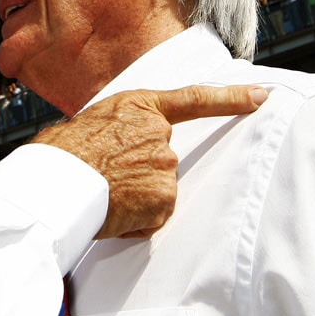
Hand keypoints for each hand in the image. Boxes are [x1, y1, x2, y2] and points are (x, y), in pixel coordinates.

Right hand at [32, 85, 267, 238]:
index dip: (232, 98)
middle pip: (163, 158)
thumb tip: (116, 145)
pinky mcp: (164, 199)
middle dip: (139, 172)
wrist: (54, 183)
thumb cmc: (59, 153)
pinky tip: (112, 211)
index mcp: (139, 106)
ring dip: (136, 196)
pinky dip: (135, 219)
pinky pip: (153, 215)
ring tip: (103, 193)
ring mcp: (165, 166)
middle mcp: (159, 134)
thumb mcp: (91, 121)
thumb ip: (119, 128)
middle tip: (106, 176)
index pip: (195, 99)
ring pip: (157, 188)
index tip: (260, 96)